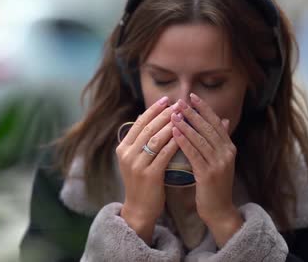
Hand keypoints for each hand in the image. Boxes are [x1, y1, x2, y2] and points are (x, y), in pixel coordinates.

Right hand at [116, 96, 179, 244]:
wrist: (140, 209)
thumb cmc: (142, 182)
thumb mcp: (135, 160)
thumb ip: (140, 141)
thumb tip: (150, 117)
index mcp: (123, 148)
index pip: (139, 123)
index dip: (153, 110)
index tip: (166, 99)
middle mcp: (127, 154)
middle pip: (148, 128)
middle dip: (164, 114)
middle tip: (178, 104)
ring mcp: (137, 165)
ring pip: (155, 139)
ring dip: (170, 125)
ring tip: (183, 116)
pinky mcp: (149, 175)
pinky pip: (164, 154)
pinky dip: (174, 143)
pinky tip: (184, 135)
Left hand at [170, 94, 242, 246]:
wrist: (219, 210)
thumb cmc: (215, 184)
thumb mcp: (222, 160)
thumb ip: (221, 140)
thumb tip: (224, 119)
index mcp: (229, 148)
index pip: (215, 122)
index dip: (204, 108)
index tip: (192, 96)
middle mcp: (226, 153)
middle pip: (208, 128)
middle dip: (193, 113)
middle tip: (179, 101)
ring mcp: (219, 164)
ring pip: (200, 139)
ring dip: (186, 125)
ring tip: (173, 114)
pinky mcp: (208, 175)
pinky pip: (194, 154)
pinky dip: (184, 142)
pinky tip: (174, 133)